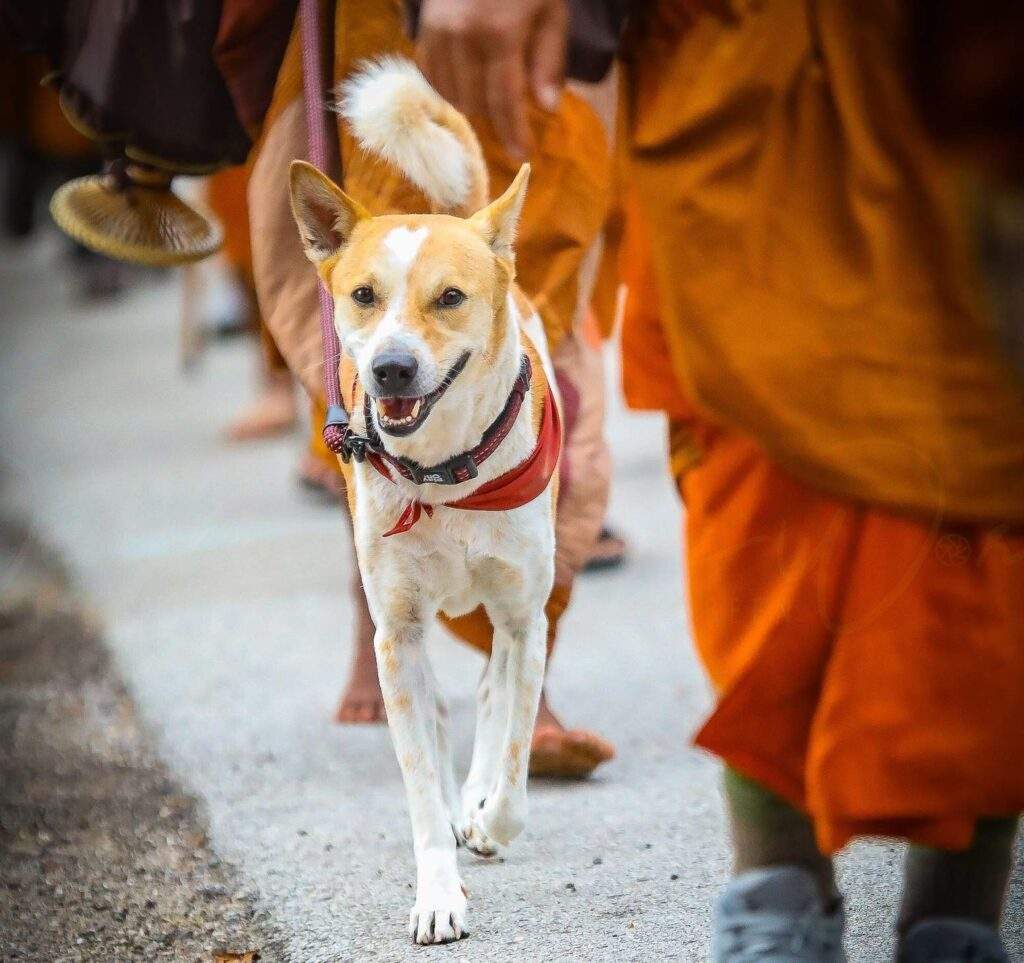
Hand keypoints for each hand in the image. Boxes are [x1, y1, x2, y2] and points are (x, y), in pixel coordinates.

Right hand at [417, 0, 567, 157]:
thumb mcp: (551, 12)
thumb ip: (549, 61)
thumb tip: (548, 110)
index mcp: (501, 34)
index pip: (505, 101)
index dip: (514, 133)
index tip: (523, 156)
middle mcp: (464, 37)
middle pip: (477, 103)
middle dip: (497, 118)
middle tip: (513, 117)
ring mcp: (438, 33)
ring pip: (451, 95)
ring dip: (473, 105)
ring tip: (491, 99)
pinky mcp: (424, 29)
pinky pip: (431, 77)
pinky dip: (449, 89)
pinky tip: (466, 85)